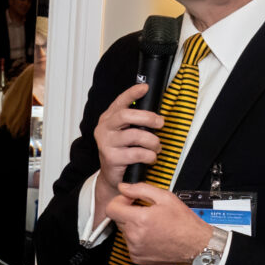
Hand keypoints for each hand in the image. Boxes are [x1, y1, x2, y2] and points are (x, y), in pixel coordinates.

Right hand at [91, 83, 164, 215]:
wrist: (113, 176)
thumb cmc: (124, 151)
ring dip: (152, 141)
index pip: (120, 102)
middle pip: (125, 115)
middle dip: (148, 117)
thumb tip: (156, 112)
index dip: (132, 93)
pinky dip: (149, 155)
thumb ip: (136, 121)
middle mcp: (104, 128)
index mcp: (108, 118)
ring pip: (135, 135)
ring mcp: (106, 143)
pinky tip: (150, 158)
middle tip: (160, 123)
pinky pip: (137, 153)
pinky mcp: (111, 158)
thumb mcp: (127, 132)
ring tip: (157, 147)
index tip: (145, 87)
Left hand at [106, 183, 212, 264]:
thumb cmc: (184, 223)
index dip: (120, 201)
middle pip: (118, 219)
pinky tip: (152, 235)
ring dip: (133, 226)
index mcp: (140, 220)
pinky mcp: (137, 258)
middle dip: (128, 213)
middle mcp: (135, 236)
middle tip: (146, 212)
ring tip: (152, 225)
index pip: (111, 209)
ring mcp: (135, 248)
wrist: (196, 245)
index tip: (130, 201)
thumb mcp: (165, 197)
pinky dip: (137, 239)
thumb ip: (140, 189)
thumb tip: (124, 187)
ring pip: (124, 232)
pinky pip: (130, 244)